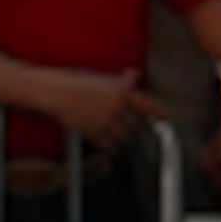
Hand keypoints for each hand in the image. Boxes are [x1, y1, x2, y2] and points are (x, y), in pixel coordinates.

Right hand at [29, 66, 161, 146]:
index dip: (158, 111)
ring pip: (123, 136)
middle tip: (123, 123)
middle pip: (134, 123)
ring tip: (113, 132)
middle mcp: (116, 105)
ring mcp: (106, 120)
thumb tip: (133, 76)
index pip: (145, 102)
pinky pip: (109, 144)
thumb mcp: (101, 76)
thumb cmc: (74, 81)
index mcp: (120, 89)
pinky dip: (110, 146)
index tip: (165, 118)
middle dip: (131, 125)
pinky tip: (109, 145)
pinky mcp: (94, 132)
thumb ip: (120, 80)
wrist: (55, 92)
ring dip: (121, 136)